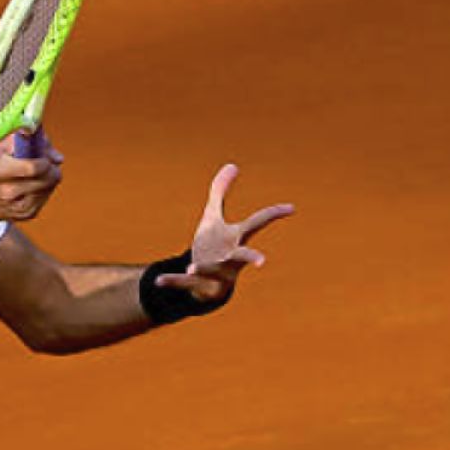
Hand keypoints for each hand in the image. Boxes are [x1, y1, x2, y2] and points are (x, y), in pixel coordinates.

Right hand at [0, 131, 64, 221]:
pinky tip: (34, 183)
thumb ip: (29, 141)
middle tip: (46, 162)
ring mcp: (18, 206)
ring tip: (38, 172)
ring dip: (49, 177)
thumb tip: (58, 157)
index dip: (45, 159)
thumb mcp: (1, 148)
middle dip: (51, 167)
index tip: (44, 156)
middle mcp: (8, 192)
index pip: (33, 168)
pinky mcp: (27, 214)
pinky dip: (45, 187)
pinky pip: (46, 197)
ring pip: (50, 187)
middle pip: (46, 179)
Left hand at [155, 164, 293, 301]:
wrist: (203, 281)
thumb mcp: (213, 217)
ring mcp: (216, 274)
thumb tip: (232, 165)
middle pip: (243, 257)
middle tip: (262, 262)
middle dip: (252, 258)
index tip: (291, 208)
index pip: (257, 224)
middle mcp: (229, 258)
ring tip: (192, 265)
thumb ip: (220, 192)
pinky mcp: (198, 284)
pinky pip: (184, 282)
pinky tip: (158, 280)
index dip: (273, 214)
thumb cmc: (213, 246)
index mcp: (235, 239)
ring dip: (203, 267)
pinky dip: (172, 281)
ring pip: (213, 271)